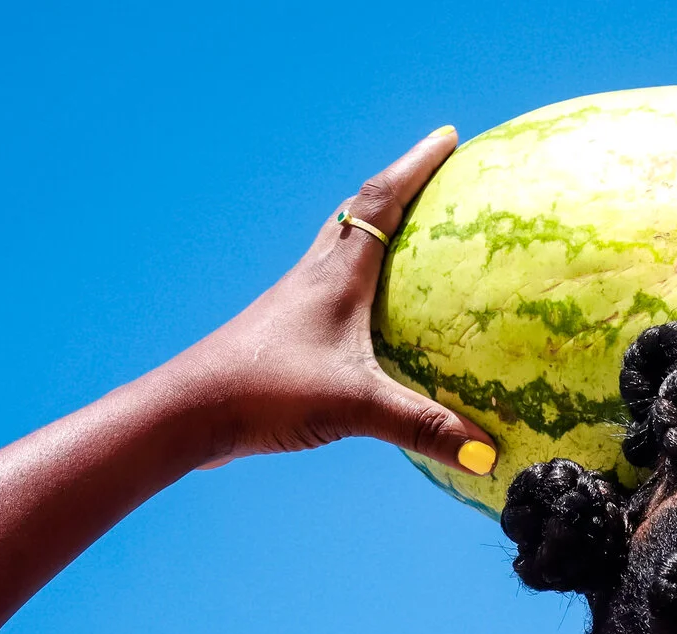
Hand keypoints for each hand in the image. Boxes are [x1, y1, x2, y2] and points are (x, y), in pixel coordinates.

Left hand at [170, 128, 494, 472]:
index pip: (381, 201)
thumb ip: (422, 427)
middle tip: (433, 176)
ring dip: (372, 231)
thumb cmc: (266, 393)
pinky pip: (332, 292)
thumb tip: (486, 453)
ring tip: (408, 234)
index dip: (416, 165)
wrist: (190, 411)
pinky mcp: (285, 334)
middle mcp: (314, 278)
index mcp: (336, 276)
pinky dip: (358, 284)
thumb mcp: (354, 408)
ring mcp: (296, 304)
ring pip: (339, 248)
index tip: (448, 137)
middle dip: (397, 188)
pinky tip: (372, 317)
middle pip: (356, 213)